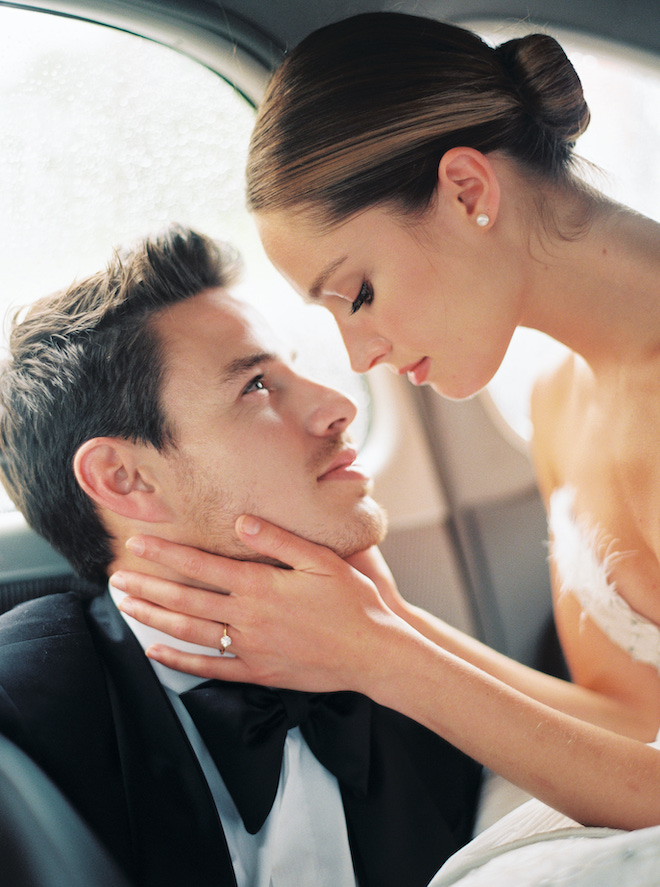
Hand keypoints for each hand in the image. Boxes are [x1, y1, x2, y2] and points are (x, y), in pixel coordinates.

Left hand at [111, 516, 399, 692]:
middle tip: (116, 577)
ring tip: (127, 606)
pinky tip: (156, 654)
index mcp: (261, 585)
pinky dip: (180, 662)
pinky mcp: (258, 673)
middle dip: (148, 585)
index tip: (139, 544)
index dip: (167, 553)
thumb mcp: (322, 561)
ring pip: (190, 632)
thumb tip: (242, 522)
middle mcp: (249, 617)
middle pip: (186, 599)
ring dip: (155, 618)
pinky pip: (211, 668)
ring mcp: (251, 648)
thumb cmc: (353, 603)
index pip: (202, 565)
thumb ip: (279, 540)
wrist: (374, 652)